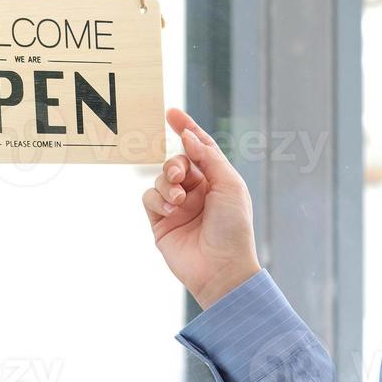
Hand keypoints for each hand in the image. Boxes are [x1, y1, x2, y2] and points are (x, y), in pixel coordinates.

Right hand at [143, 108, 261, 309]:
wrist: (221, 268)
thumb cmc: (233, 227)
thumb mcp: (229, 185)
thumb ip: (209, 157)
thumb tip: (188, 136)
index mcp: (216, 180)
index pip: (200, 148)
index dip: (187, 129)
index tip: (171, 113)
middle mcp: (197, 191)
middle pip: (177, 161)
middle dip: (176, 164)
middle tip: (180, 175)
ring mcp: (178, 206)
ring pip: (160, 178)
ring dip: (167, 184)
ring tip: (179, 201)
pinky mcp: (161, 222)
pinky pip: (149, 198)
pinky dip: (158, 199)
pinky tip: (171, 210)